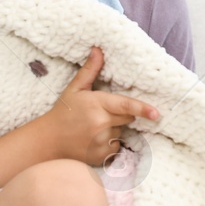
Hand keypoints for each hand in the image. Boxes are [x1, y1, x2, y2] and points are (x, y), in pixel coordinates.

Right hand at [40, 47, 159, 166]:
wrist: (48, 140)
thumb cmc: (63, 112)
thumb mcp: (75, 89)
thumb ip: (90, 70)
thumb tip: (98, 49)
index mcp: (96, 104)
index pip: (125, 106)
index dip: (142, 109)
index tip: (156, 114)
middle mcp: (100, 123)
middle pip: (127, 117)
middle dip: (120, 114)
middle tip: (100, 113)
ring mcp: (101, 141)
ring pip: (121, 131)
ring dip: (112, 128)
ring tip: (93, 127)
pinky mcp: (100, 155)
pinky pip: (115, 146)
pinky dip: (109, 142)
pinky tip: (93, 139)